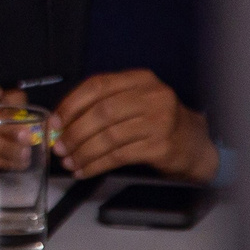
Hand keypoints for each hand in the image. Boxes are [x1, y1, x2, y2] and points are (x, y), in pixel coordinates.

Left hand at [48, 70, 216, 181]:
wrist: (196, 144)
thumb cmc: (158, 122)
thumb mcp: (136, 101)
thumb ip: (104, 105)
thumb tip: (61, 122)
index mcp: (140, 79)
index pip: (97, 85)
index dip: (71, 104)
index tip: (54, 121)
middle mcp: (152, 96)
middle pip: (101, 112)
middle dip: (74, 131)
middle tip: (58, 146)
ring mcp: (159, 121)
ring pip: (109, 136)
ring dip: (83, 152)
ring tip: (69, 161)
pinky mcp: (160, 146)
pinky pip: (119, 156)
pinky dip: (96, 164)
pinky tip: (85, 170)